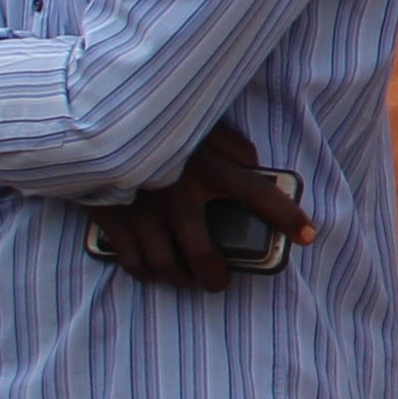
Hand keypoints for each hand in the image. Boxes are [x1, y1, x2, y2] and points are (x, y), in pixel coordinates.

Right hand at [85, 121, 310, 293]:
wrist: (89, 121)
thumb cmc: (152, 115)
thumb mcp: (198, 120)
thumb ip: (229, 142)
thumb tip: (253, 161)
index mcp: (207, 167)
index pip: (258, 195)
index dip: (287, 218)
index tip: (308, 236)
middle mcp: (179, 195)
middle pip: (206, 254)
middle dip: (216, 277)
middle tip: (220, 282)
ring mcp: (144, 211)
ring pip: (167, 266)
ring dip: (180, 279)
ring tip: (187, 281)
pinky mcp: (112, 219)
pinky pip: (132, 260)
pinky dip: (145, 271)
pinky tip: (152, 270)